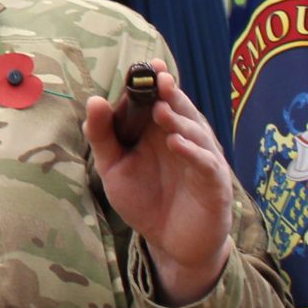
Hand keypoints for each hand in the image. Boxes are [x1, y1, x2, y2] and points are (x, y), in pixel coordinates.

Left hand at [83, 59, 233, 306]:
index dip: (154, 81)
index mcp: (160, 130)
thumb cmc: (145, 199)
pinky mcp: (214, 184)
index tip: (147, 64)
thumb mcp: (114, 167)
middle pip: (179, 109)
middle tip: (158, 77)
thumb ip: (103, 136)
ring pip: (195, 132)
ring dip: (179, 120)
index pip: (158, 99)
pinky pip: (205, 164)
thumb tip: (93, 100)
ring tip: (161, 110)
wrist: (171, 243)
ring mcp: (201, 159)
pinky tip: (177, 144)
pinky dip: (193, 152)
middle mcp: (184, 138)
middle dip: (170, 93)